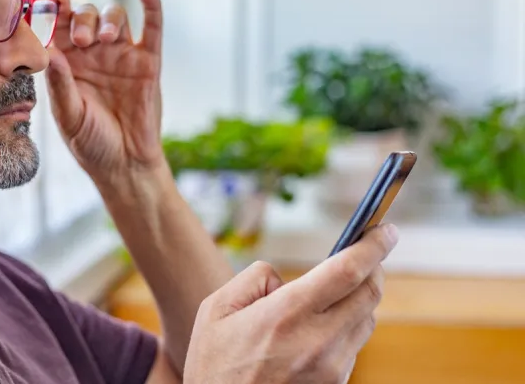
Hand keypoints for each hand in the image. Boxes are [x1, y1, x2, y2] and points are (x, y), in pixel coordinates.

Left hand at [45, 0, 165, 180]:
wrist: (125, 164)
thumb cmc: (91, 143)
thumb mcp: (70, 116)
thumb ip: (61, 85)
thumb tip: (50, 51)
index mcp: (67, 62)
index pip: (57, 26)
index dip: (51, 9)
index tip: (47, 0)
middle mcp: (93, 53)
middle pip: (87, 15)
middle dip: (82, 20)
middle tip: (81, 41)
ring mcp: (121, 55)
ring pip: (115, 17)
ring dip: (108, 19)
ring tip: (105, 38)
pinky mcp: (147, 62)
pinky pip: (152, 29)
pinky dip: (151, 7)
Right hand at [183, 224, 398, 383]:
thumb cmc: (213, 365)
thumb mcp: (216, 309)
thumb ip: (254, 279)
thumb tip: (284, 280)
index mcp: (286, 315)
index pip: (348, 271)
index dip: (373, 245)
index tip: (386, 230)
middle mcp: (317, 343)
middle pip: (369, 294)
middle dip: (374, 266)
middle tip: (368, 252)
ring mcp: (331, 369)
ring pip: (365, 321)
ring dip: (359, 298)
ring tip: (336, 290)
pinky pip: (353, 347)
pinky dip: (346, 327)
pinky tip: (320, 326)